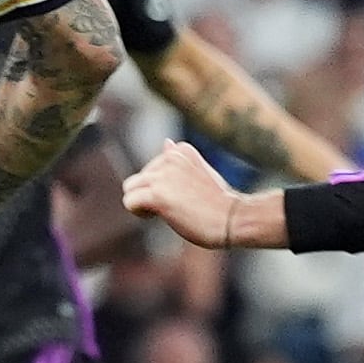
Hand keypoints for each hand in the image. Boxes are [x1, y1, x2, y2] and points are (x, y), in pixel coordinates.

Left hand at [121, 140, 246, 248]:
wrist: (234, 219)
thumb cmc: (219, 201)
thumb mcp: (200, 173)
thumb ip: (178, 162)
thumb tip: (166, 143)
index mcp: (181, 150)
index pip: (151, 168)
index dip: (159, 186)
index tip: (181, 196)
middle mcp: (170, 157)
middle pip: (138, 178)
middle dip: (148, 195)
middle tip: (173, 208)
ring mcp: (163, 175)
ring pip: (130, 188)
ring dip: (141, 203)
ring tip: (164, 212)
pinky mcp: (158, 194)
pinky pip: (129, 201)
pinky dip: (138, 212)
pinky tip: (156, 216)